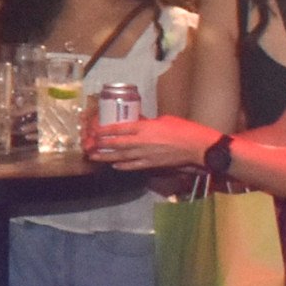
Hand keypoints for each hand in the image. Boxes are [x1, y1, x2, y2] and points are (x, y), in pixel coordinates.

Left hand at [89, 114, 220, 172]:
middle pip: (116, 144)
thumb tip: (138, 122)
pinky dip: (123, 166)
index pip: (119, 128)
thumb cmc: (183, 129)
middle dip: (101, 145)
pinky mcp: (151, 164)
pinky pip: (133, 166)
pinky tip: (114, 166)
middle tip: (89, 145)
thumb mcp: (164, 120)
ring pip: (121, 156)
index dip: (105, 130)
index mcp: (144, 128)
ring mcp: (145, 154)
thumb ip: (148, 122)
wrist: (196, 147)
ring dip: (106, 157)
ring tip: (94, 157)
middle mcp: (141, 141)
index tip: (94, 130)